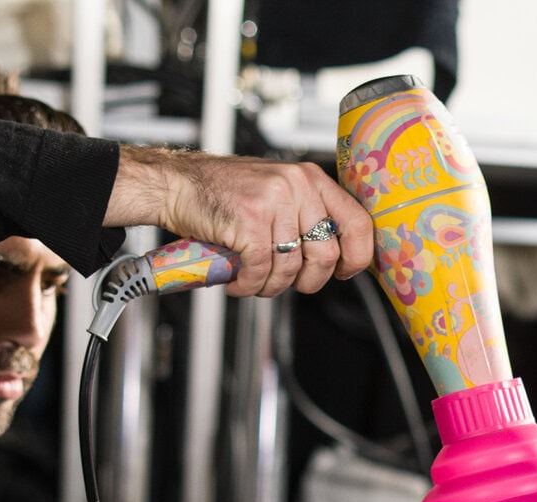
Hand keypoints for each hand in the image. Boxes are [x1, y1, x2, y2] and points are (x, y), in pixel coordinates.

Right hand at [108, 147, 372, 297]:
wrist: (177, 183)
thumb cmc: (226, 194)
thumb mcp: (278, 191)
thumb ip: (308, 215)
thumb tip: (336, 257)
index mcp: (311, 179)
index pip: (359, 223)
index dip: (357, 257)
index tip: (343, 271)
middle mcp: (297, 185)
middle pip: (326, 255)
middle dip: (308, 281)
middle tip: (287, 282)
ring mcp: (274, 201)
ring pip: (291, 268)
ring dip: (271, 286)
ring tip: (254, 280)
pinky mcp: (250, 221)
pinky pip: (261, 270)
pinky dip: (248, 285)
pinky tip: (237, 280)